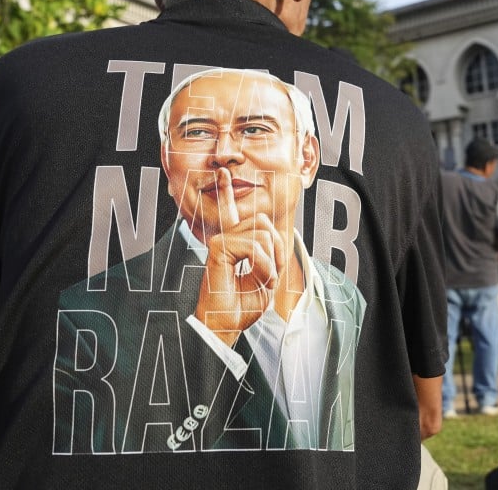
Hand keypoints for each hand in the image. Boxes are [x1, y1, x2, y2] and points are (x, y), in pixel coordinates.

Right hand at [193, 168, 289, 345]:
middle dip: (278, 247)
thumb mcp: (265, 278)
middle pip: (264, 222)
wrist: (226, 325)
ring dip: (271, 262)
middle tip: (272, 274)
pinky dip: (264, 266)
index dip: (226, 191)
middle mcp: (226, 238)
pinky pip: (255, 247)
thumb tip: (273, 238)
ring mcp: (221, 240)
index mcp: (234, 243)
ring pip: (263, 234)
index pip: (230, 211)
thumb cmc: (242, 306)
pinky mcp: (219, 247)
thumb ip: (270, 255)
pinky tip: (258, 279)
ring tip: (263, 280)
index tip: (223, 174)